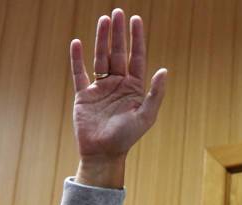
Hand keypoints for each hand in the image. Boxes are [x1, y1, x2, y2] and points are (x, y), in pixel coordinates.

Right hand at [71, 8, 166, 187]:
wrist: (104, 153)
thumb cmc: (127, 137)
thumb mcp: (146, 116)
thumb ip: (155, 93)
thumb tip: (164, 70)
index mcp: (135, 88)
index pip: (136, 58)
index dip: (137, 39)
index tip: (136, 20)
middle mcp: (118, 85)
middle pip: (118, 53)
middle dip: (118, 33)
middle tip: (118, 12)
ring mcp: (100, 88)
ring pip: (100, 58)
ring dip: (101, 39)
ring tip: (103, 20)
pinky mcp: (84, 95)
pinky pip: (79, 73)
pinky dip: (77, 59)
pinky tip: (78, 43)